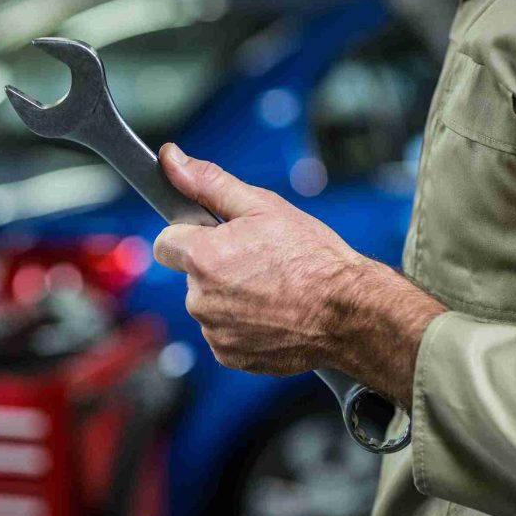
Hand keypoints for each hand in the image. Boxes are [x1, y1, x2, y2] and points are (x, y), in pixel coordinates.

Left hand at [152, 143, 444, 406]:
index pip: (165, 243)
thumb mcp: (262, 206)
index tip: (214, 236)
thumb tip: (170, 159)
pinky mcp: (229, 355)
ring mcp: (214, 331)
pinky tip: (273, 314)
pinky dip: (243, 324)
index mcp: (202, 257)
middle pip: (191, 275)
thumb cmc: (312, 258)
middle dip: (216, 266)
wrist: (349, 314)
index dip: (189, 236)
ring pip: (209, 305)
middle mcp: (200, 299)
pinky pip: (224, 333)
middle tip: (259, 261)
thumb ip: (208, 183)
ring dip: (230, 297)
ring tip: (272, 289)